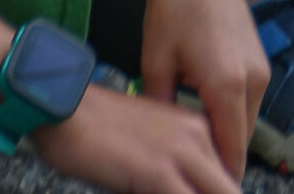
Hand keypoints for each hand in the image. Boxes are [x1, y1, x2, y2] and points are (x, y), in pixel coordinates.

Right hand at [35, 84, 239, 193]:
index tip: (188, 188)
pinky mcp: (160, 173)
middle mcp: (198, 137)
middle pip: (229, 189)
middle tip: (178, 192)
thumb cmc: (95, 128)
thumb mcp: (147, 144)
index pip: (225, 178)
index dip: (212, 191)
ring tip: (158, 191)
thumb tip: (178, 185)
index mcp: (197, 127)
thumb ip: (170, 169)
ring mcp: (183, 154)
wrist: (64, 108)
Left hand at [136, 0, 268, 178]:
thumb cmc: (170, 10)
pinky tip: (201, 118)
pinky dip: (228, 115)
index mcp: (228, 85)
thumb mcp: (154, 66)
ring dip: (224, 138)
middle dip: (218, 162)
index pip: (230, 153)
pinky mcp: (260, 60)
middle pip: (240, 141)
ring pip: (244, 122)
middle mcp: (254, 80)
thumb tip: (162, 151)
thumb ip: (164, 115)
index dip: (216, 180)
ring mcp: (262, 68)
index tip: (199, 192)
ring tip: (192, 152)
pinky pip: (246, 102)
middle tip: (189, 177)